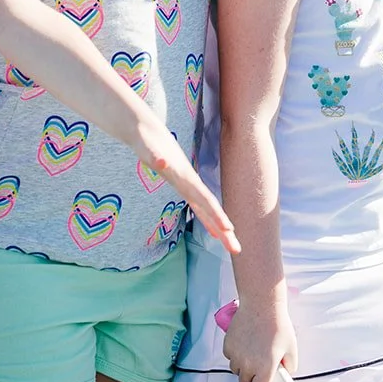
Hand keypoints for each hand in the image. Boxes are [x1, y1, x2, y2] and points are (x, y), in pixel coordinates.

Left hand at [127, 121, 239, 253]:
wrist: (147, 131)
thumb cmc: (145, 140)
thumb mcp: (146, 148)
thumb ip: (153, 155)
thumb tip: (161, 162)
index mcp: (185, 177)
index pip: (204, 199)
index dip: (216, 213)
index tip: (229, 229)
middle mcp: (190, 183)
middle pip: (211, 210)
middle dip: (224, 230)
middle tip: (237, 250)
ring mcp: (188, 186)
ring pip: (207, 211)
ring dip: (219, 228)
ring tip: (232, 246)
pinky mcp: (182, 187)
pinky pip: (198, 208)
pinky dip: (207, 220)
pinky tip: (213, 232)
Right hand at [222, 300, 297, 381]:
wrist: (261, 305)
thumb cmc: (277, 324)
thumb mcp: (291, 347)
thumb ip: (290, 365)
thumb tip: (285, 373)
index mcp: (265, 368)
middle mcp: (248, 365)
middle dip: (252, 378)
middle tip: (260, 366)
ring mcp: (236, 356)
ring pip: (236, 370)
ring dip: (244, 366)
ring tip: (254, 351)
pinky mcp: (228, 346)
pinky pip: (230, 357)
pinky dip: (236, 354)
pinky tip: (246, 343)